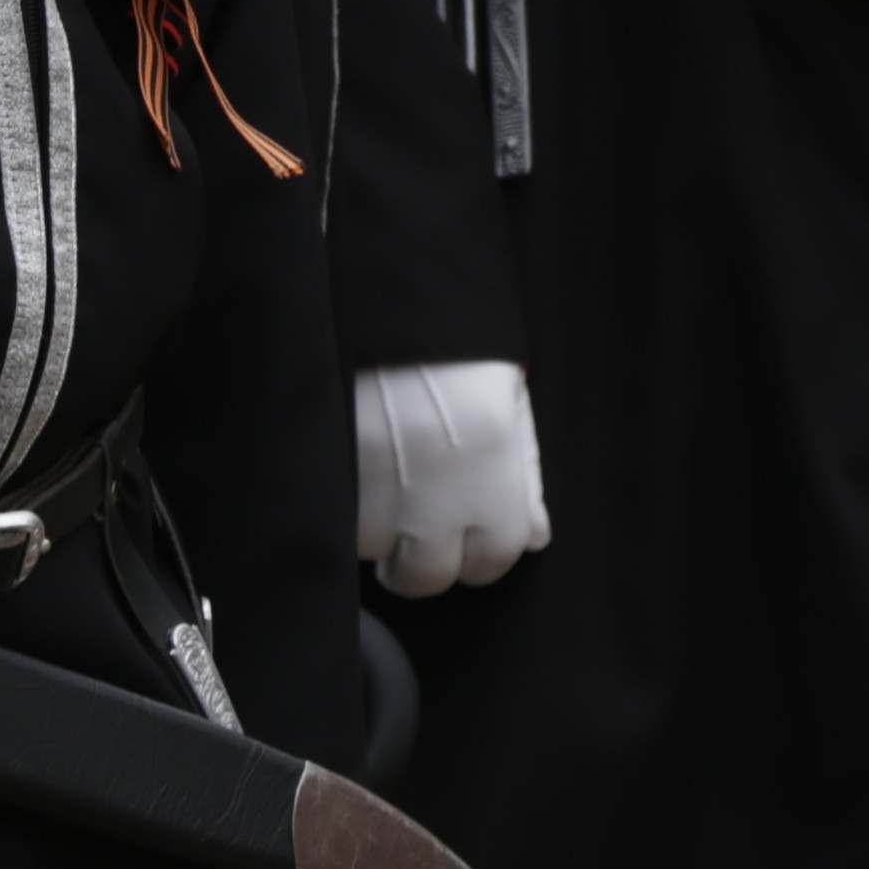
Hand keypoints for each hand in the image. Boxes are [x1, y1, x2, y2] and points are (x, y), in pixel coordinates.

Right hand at [351, 361, 547, 597]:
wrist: (397, 291)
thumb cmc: (462, 346)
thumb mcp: (510, 403)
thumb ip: (523, 478)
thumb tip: (534, 539)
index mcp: (493, 472)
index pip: (493, 562)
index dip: (478, 556)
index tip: (464, 542)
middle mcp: (437, 490)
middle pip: (426, 577)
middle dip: (421, 563)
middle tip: (415, 532)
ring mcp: (380, 482)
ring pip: (373, 551)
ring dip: (377, 532)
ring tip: (384, 486)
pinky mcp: (334, 465)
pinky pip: (337, 519)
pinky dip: (345, 508)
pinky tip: (357, 474)